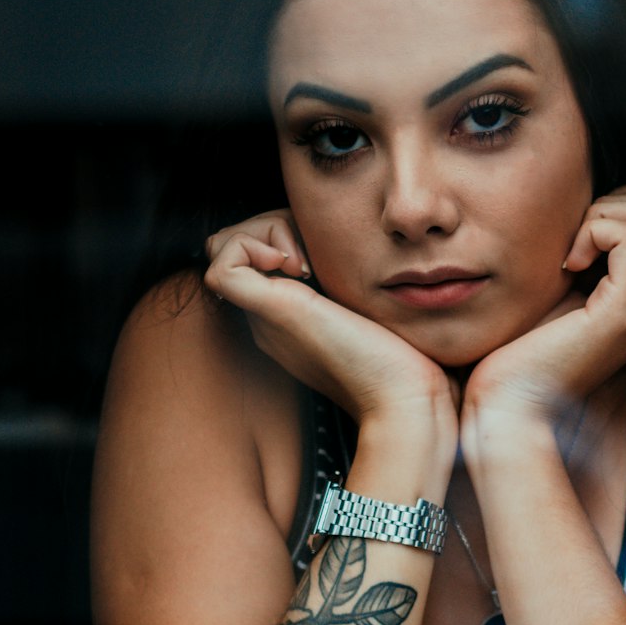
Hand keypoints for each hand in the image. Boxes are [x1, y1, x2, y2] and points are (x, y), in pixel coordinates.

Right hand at [203, 211, 459, 432]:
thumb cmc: (403, 356)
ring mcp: (264, 316)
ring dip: (264, 234)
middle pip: (235, 245)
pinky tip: (297, 268)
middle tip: (314, 258)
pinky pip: (221, 266)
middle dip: (271, 228)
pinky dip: (251, 247)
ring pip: (222, 247)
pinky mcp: (270, 312)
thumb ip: (349, 282)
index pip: (255, 253)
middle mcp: (268, 316)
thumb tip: (346, 246)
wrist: (405, 396)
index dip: (282, 232)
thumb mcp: (368, 303)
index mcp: (288, 315)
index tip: (323, 254)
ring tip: (307, 265)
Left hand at [462, 185, 625, 436]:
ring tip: (572, 252)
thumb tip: (586, 214)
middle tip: (577, 239)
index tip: (578, 239)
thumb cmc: (517, 352)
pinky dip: (595, 232)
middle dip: (621, 203)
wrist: (508, 407)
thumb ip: (582, 261)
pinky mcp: (623, 315)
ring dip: (607, 215)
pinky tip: (567, 265)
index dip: (624, 209)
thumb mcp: (558, 295)